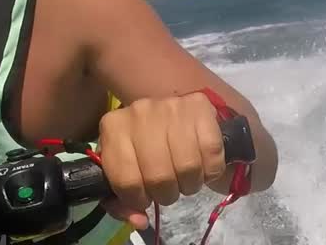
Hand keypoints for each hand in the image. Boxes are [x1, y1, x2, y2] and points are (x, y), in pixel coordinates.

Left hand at [97, 93, 226, 228]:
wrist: (175, 117)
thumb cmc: (147, 149)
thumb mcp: (127, 171)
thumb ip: (124, 201)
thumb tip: (139, 219)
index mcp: (113, 127)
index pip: (125, 180)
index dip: (137, 198)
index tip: (144, 197)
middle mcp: (140, 111)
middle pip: (158, 176)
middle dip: (166, 193)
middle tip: (169, 187)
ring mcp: (170, 106)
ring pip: (186, 167)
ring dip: (190, 183)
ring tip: (185, 177)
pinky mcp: (199, 107)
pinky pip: (211, 153)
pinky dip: (210, 169)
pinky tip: (202, 163)